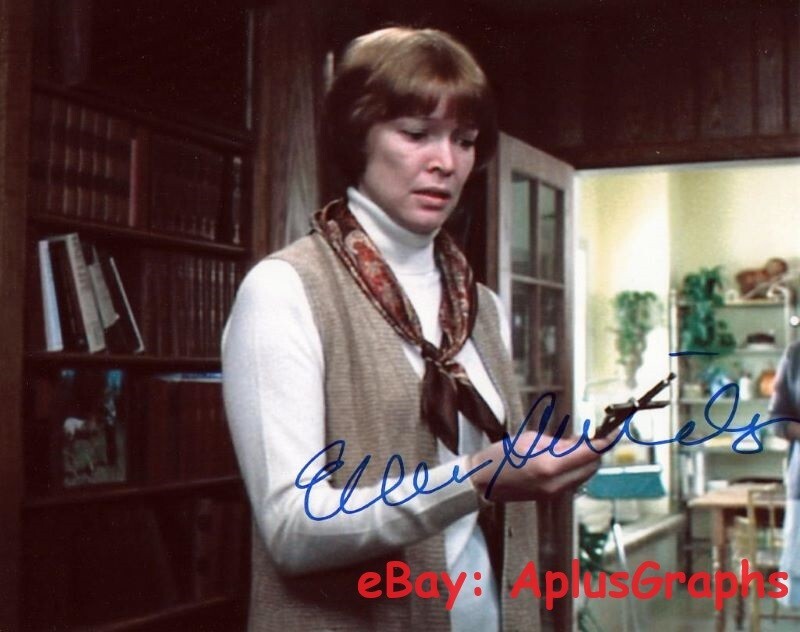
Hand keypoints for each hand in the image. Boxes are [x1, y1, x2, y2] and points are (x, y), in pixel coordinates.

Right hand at [466, 431, 608, 502]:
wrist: (482, 482)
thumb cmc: (501, 455)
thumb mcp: (530, 440)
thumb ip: (559, 443)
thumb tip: (580, 442)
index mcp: (549, 465)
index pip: (588, 454)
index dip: (603, 443)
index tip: (613, 433)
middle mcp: (557, 483)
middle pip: (591, 467)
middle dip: (595, 452)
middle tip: (591, 436)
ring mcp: (555, 493)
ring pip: (585, 476)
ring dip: (586, 461)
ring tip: (576, 445)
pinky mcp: (552, 497)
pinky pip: (574, 482)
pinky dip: (576, 469)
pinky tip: (566, 458)